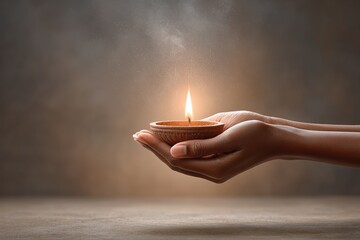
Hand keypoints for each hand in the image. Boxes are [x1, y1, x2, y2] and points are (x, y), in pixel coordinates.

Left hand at [133, 118, 279, 182]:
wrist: (275, 138)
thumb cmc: (256, 134)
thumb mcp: (229, 136)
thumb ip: (202, 145)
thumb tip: (173, 150)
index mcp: (213, 169)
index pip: (176, 158)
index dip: (156, 147)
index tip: (141, 134)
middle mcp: (210, 171)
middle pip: (175, 161)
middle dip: (155, 148)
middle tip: (137, 135)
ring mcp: (212, 166)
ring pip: (181, 160)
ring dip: (163, 148)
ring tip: (147, 137)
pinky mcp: (215, 159)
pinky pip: (191, 154)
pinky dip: (177, 146)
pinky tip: (168, 138)